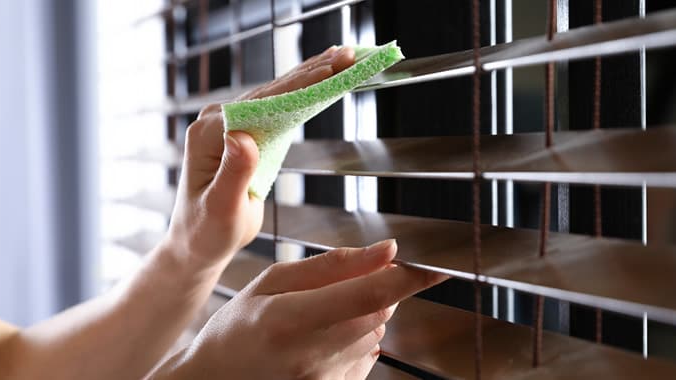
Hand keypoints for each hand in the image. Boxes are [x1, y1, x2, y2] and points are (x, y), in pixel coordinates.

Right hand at [150, 240, 447, 379]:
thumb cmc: (238, 328)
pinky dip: (355, 343)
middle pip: (379, 312)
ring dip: (362, 317)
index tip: (437, 267)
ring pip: (375, 333)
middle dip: (377, 290)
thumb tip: (387, 251)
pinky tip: (319, 343)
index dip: (409, 279)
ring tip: (316, 321)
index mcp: (288, 319)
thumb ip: (333, 266)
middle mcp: (310, 357)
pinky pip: (367, 358)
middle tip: (341, 287)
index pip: (369, 294)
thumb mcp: (272, 282)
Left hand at [161, 46, 355, 270]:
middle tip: (350, 54)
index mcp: (210, 134)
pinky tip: (322, 76)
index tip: (329, 69)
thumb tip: (244, 136)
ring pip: (277, 94)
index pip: (264, 104)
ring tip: (344, 56)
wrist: (196, 244)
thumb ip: (234, 172)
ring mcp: (229, 124)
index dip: (300, 86)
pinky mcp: (242, 131)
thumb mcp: (221, 208)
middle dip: (314, 72)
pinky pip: (276, 107)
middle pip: (273, 91)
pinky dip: (302, 91)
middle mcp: (216, 121)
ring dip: (311, 74)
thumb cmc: (206, 233)